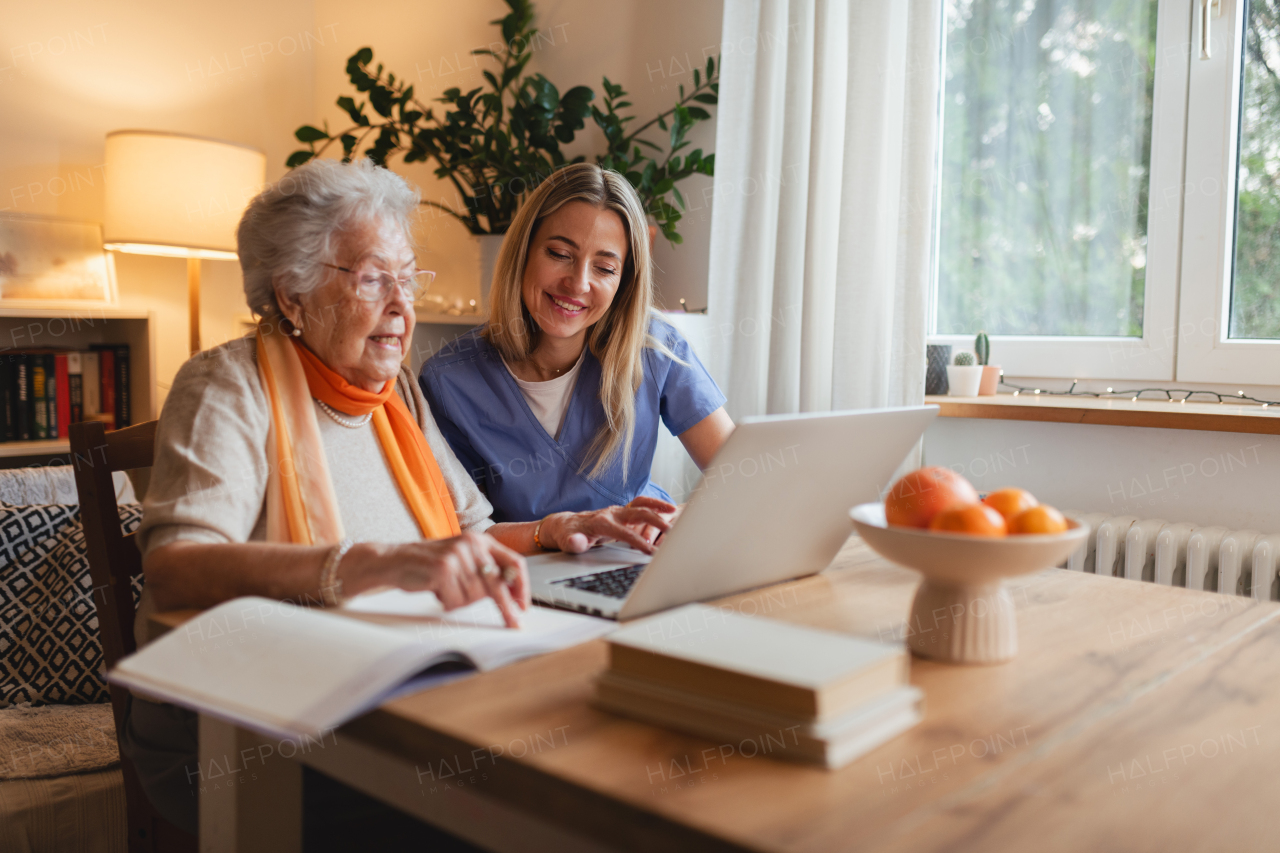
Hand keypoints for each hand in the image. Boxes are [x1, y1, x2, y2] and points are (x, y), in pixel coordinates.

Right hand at [352, 532, 529, 627]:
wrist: (394, 560)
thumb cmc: (429, 564)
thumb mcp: (462, 560)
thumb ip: (484, 570)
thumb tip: (510, 594)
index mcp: (480, 541)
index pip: (514, 563)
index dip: (522, 586)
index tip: (523, 605)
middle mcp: (472, 544)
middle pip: (497, 584)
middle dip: (505, 608)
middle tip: (514, 624)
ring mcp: (457, 556)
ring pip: (474, 597)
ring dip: (460, 601)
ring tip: (446, 589)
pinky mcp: (443, 569)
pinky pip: (456, 600)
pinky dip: (447, 603)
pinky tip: (437, 590)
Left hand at [541, 498, 676, 554]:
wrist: (566, 525)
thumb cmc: (568, 535)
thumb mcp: (566, 543)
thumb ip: (572, 543)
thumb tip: (576, 542)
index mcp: (601, 522)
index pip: (624, 532)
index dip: (638, 542)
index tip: (651, 552)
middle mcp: (612, 513)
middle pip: (637, 512)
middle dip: (655, 520)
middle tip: (672, 531)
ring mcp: (618, 511)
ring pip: (641, 504)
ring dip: (658, 506)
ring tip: (675, 511)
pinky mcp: (622, 513)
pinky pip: (641, 506)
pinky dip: (655, 506)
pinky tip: (668, 511)